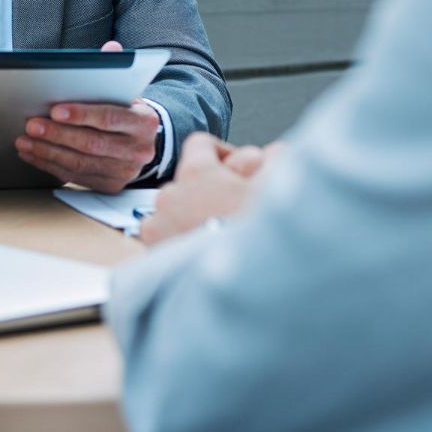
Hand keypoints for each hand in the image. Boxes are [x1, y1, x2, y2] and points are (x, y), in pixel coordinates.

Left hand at [14, 40, 159, 192]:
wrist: (140, 142)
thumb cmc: (124, 111)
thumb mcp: (124, 90)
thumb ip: (115, 69)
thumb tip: (111, 49)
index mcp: (144, 121)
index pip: (110, 118)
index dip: (81, 115)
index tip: (54, 110)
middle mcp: (139, 150)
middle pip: (92, 144)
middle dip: (57, 135)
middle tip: (31, 125)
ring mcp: (125, 171)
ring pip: (80, 163)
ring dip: (48, 152)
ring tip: (24, 141)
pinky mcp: (111, 185)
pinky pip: (75, 177)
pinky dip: (50, 165)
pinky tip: (33, 154)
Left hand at [138, 134, 283, 245]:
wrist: (242, 287)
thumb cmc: (258, 239)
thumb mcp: (277, 189)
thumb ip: (276, 161)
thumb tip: (275, 153)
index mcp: (197, 173)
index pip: (200, 144)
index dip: (223, 154)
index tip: (238, 171)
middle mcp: (170, 195)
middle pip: (189, 181)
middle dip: (212, 191)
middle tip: (236, 209)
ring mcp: (158, 226)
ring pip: (175, 211)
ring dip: (194, 217)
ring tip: (221, 236)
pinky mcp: (154, 253)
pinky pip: (164, 238)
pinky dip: (180, 242)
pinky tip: (204, 253)